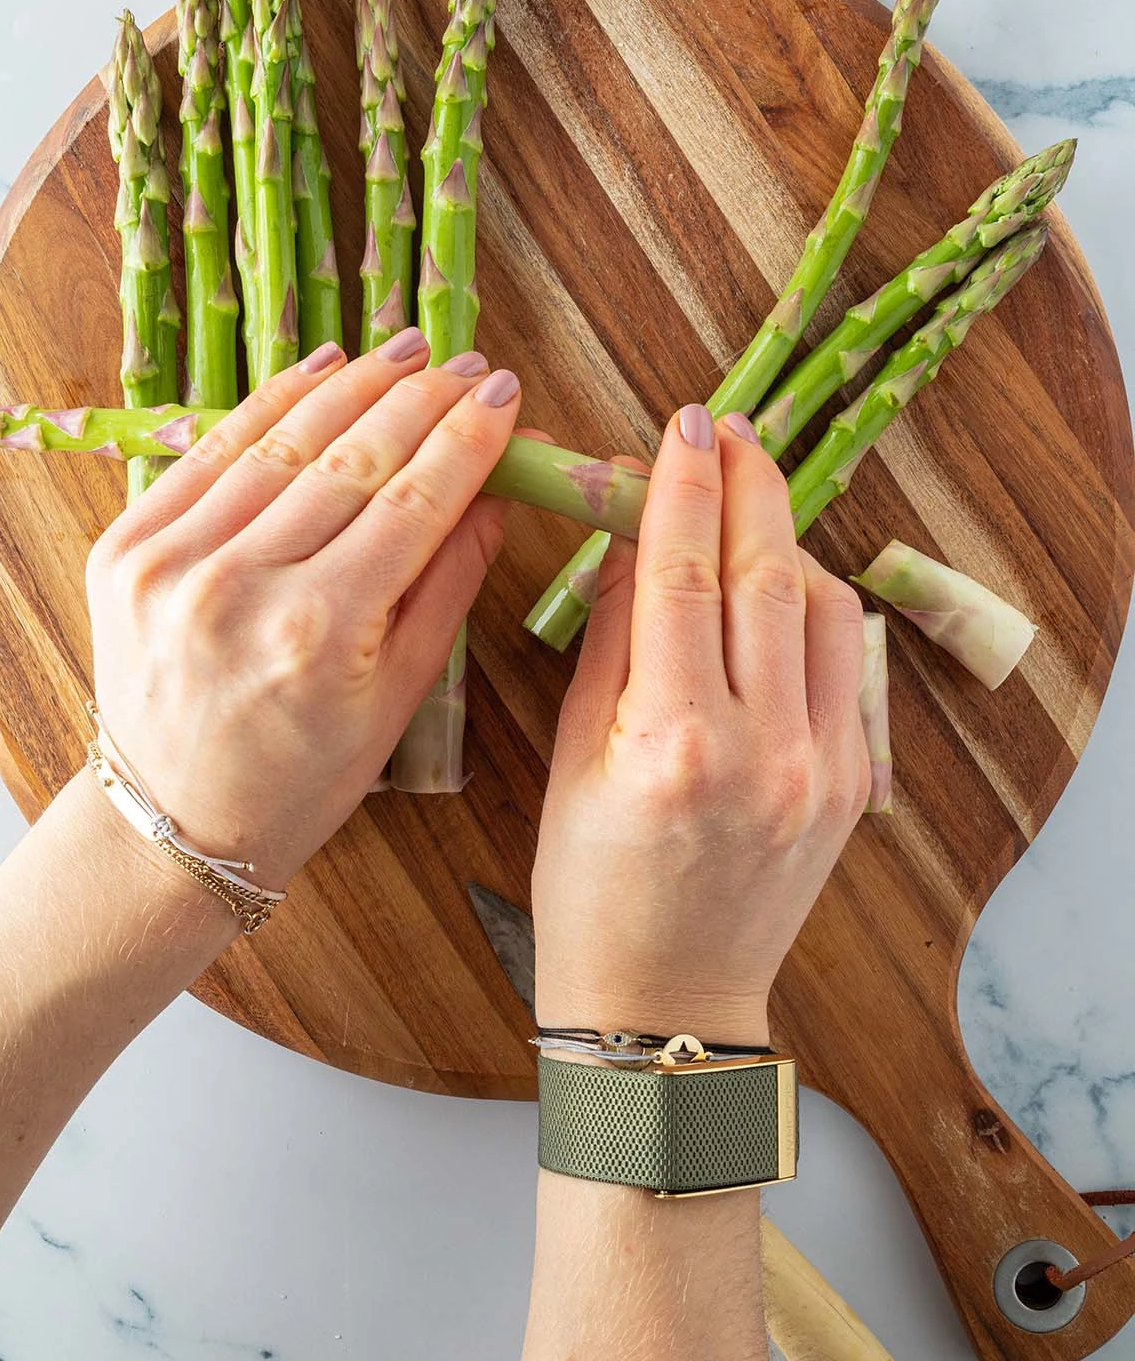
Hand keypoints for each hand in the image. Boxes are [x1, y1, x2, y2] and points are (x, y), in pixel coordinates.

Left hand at [85, 332, 520, 890]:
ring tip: (406, 352)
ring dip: (353, 385)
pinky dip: (271, 404)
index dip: (469, 439)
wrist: (173, 823)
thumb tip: (502, 485)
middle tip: (471, 363)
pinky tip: (321, 367)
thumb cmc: (303, 777)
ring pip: (282, 442)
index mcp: (318, 633)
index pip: (414, 502)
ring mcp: (171, 561)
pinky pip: (212, 452)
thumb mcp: (402, 694)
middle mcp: (238, 587)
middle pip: (352, 459)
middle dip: (422, 400)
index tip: (507, 394)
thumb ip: (452, 580)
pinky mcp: (125, 548)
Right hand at [532, 404, 867, 1046]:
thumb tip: (633, 535)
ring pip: (820, 607)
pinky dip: (813, 604)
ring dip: (783, 539)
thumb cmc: (591, 889)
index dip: (683, 486)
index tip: (682, 427)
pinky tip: (778, 581)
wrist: (666, 1003)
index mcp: (674, 743)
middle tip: (725, 428)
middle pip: (765, 573)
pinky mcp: (852, 782)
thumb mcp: (575, 757)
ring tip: (746, 500)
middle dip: (747, 484)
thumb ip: (613, 637)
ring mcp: (821, 767)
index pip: (684, 573)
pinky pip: (843, 660)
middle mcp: (763, 749)